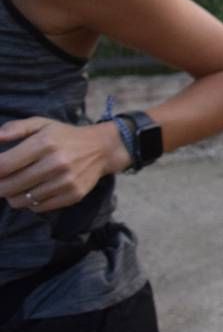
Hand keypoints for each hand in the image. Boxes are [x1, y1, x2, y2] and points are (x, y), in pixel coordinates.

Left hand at [0, 118, 130, 212]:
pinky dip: (31, 202)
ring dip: (13, 195)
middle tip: (2, 182)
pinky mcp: (73, 195)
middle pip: (9, 186)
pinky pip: (38, 207)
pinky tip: (35, 191)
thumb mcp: (42, 124)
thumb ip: (16, 128)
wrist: (102, 148)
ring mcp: (65, 182)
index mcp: (45, 143)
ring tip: (18, 186)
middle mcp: (56, 163)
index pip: (4, 165)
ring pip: (21, 200)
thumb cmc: (66, 136)